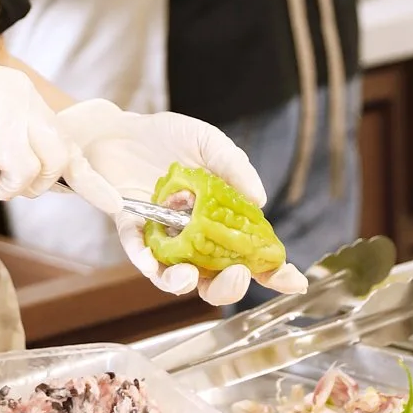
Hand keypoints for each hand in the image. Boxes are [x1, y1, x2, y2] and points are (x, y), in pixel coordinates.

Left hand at [58, 99, 304, 302]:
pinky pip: (137, 253)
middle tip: (236, 274)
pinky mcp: (130, 229)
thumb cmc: (165, 136)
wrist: (119, 126)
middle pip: (215, 278)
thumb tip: (259, 201)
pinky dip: (145, 261)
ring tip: (189, 275)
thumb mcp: (207, 141)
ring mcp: (162, 237)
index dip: (274, 272)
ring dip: (184, 283)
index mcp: (219, 218)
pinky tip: (153, 262)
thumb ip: (233, 167)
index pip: (251, 253)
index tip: (293, 281)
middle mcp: (193, 235)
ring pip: (176, 277)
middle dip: (229, 286)